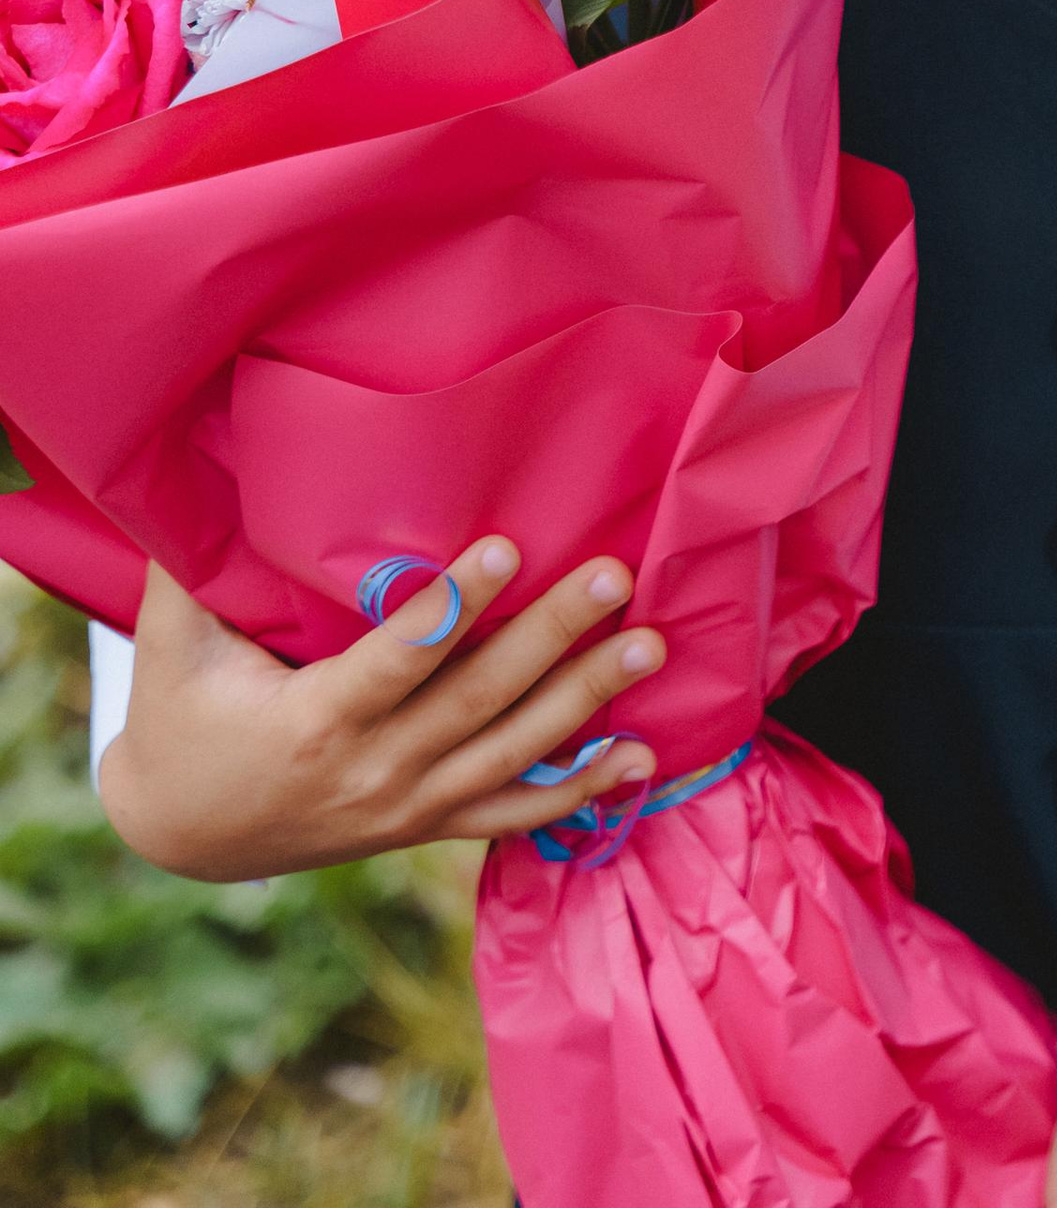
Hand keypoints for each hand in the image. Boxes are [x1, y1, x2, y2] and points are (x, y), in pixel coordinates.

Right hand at [98, 540, 665, 880]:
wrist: (180, 835)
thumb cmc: (180, 718)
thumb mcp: (174, 643)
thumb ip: (193, 559)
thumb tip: (202, 451)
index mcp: (313, 723)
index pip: (398, 660)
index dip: (452, 608)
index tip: (507, 549)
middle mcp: (372, 772)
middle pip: (476, 702)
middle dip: (551, 639)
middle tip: (614, 577)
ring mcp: (406, 807)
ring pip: (510, 756)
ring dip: (586, 702)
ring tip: (651, 647)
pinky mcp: (427, 824)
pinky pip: (512, 814)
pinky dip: (579, 791)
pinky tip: (640, 758)